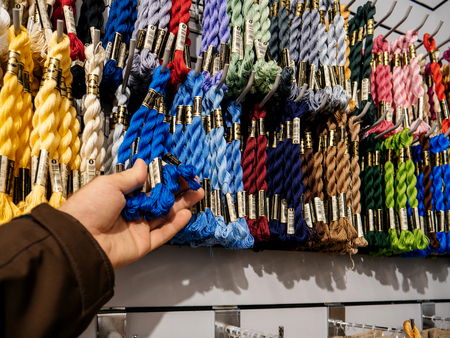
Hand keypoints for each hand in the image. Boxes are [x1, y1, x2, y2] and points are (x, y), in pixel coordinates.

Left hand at [59, 159, 203, 268]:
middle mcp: (130, 211)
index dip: (164, 178)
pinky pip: (163, 233)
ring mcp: (137, 227)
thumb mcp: (110, 184)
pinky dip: (176, 224)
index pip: (148, 185)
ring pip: (165, 215)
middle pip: (160, 199)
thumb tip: (142, 164)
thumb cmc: (88, 209)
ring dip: (181, 204)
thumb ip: (131, 176)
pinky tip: (186, 213)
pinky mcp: (142, 243)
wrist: (79, 240)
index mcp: (120, 195)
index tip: (178, 172)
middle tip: (192, 182)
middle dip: (178, 190)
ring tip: (196, 194)